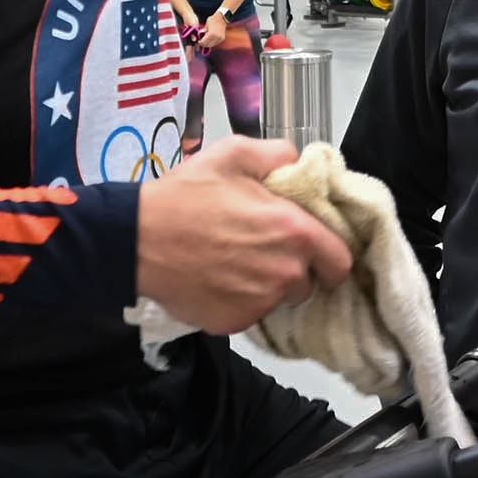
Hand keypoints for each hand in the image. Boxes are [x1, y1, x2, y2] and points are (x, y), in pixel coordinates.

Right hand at [138, 137, 352, 334]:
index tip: (315, 249)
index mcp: (294, 232)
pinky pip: (250, 314)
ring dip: (268, 286)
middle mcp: (284, 274)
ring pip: (279, 300)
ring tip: (237, 263)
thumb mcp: (233, 153)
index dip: (331, 255)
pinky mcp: (234, 323)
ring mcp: (259, 303)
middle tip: (266, 250)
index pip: (341, 261)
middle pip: (310, 283)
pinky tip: (217, 279)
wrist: (137, 239)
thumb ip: (278, 154)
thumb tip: (299, 162)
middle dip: (296, 269)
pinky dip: (240, 301)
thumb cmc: (186, 195)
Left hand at [202, 13, 227, 48]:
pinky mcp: (222, 38)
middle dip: (204, 44)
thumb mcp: (206, 25)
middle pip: (208, 45)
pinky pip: (215, 43)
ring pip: (212, 45)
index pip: (204, 42)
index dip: (200, 43)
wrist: (222, 18)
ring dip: (208, 44)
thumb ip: (203, 31)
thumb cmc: (213, 20)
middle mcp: (216, 37)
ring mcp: (220, 38)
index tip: (198, 41)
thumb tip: (200, 36)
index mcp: (211, 34)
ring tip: (205, 41)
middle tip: (201, 42)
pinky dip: (212, 43)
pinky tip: (209, 40)